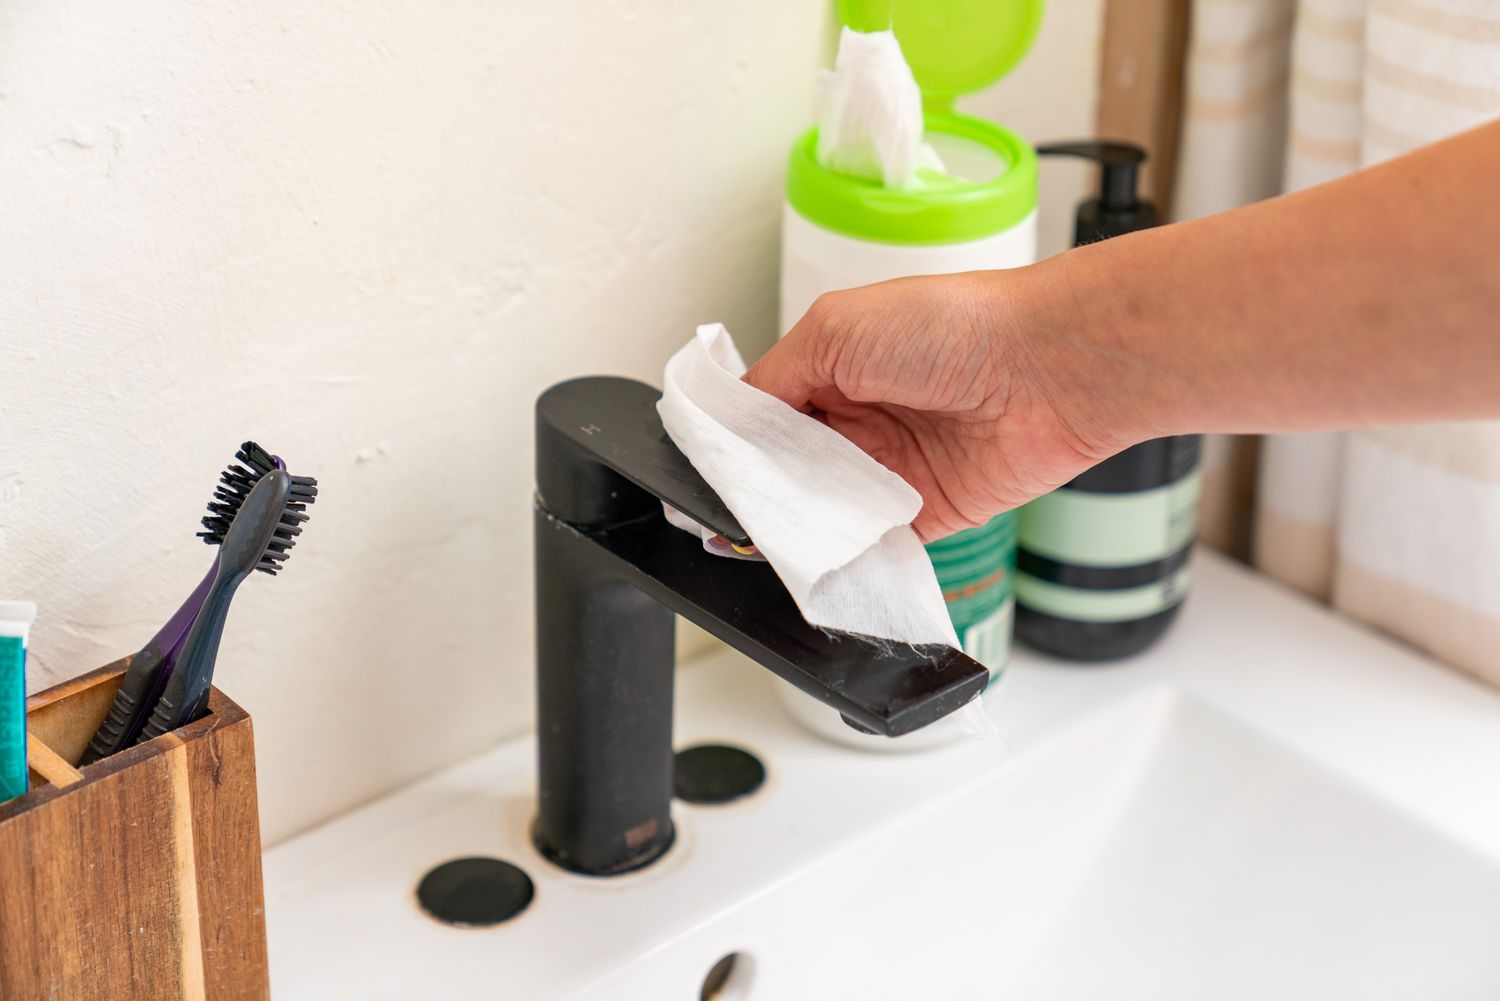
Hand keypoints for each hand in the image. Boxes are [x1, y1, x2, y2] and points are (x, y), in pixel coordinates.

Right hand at [744, 270, 1131, 540]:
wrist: (1048, 370)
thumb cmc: (958, 327)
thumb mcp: (837, 327)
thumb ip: (775, 377)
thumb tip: (734, 418)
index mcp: (835, 367)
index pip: (765, 415)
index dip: (736, 444)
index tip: (710, 474)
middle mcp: (862, 419)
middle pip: (788, 470)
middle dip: (763, 491)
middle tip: (737, 512)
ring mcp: (893, 470)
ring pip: (824, 513)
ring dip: (802, 526)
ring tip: (776, 536)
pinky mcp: (927, 515)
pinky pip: (874, 548)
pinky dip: (849, 557)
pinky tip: (822, 561)